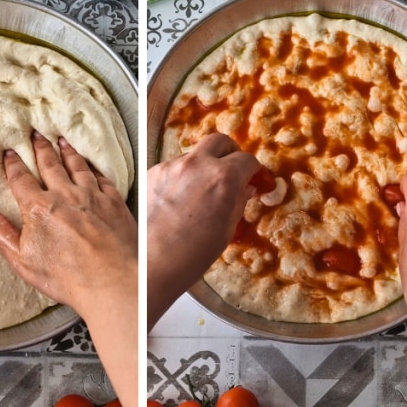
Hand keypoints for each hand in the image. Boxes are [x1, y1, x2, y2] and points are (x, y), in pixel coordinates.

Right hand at [0, 131, 137, 310]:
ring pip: (77, 166)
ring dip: (67, 152)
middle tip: (35, 134)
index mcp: (39, 208)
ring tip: (61, 141)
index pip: (21, 178)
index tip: (9, 152)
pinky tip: (91, 166)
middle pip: (50, 164)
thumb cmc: (67, 277)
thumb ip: (2, 235)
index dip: (13, 164)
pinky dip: (93, 168)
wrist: (112, 281)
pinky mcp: (114, 202)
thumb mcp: (24, 262)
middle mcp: (66, 195)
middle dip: (40, 147)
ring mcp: (92, 196)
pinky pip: (102, 178)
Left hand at [146, 133, 259, 324]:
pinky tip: (179, 201)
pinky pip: (173, 168)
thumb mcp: (226, 229)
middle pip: (220, 141)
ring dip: (203, 167)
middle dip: (229, 153)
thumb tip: (245, 188)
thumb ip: (238, 201)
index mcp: (223, 178)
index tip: (255, 180)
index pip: (247, 160)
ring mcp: (172, 166)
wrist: (152, 265)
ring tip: (201, 194)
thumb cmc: (193, 254)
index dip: (254, 170)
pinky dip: (182, 178)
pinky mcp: (152, 174)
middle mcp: (197, 164)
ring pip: (194, 155)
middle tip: (232, 172)